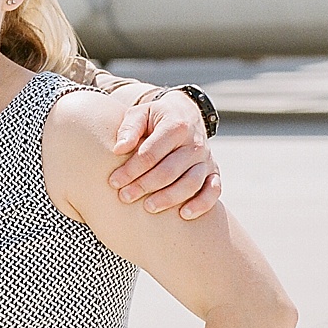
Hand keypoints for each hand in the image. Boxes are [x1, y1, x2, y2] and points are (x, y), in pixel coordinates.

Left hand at [109, 89, 219, 216]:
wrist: (184, 113)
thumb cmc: (156, 117)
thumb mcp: (140, 113)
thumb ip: (130, 128)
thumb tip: (119, 149)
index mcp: (176, 126)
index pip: (151, 153)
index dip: (131, 169)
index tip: (114, 181)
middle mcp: (195, 143)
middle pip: (169, 170)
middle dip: (144, 186)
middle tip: (125, 197)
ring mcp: (206, 159)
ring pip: (191, 183)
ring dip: (169, 198)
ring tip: (148, 207)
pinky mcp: (213, 171)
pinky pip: (213, 190)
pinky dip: (202, 204)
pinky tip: (184, 214)